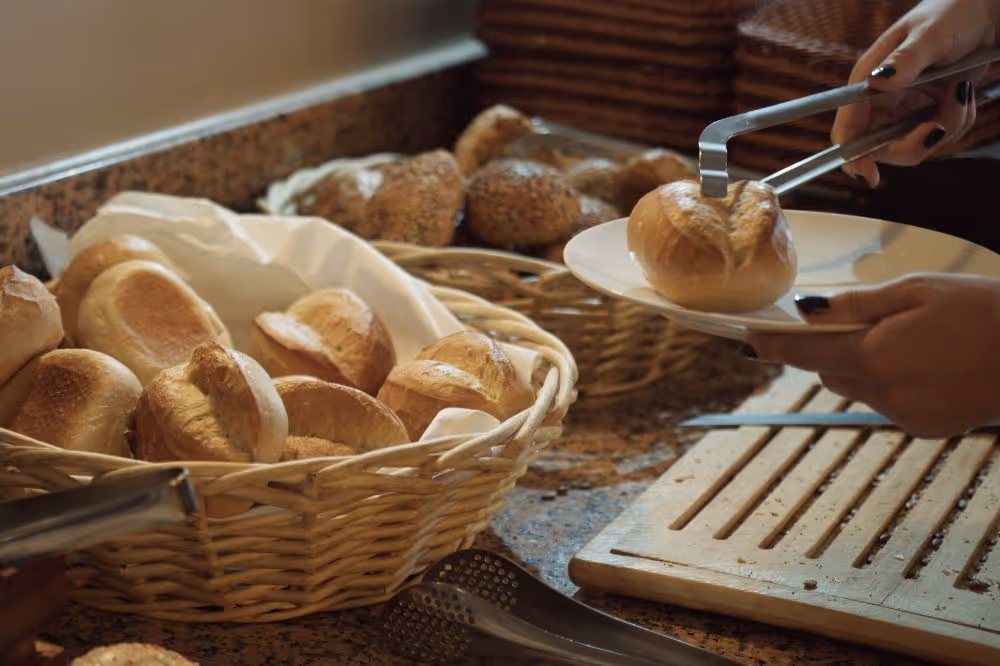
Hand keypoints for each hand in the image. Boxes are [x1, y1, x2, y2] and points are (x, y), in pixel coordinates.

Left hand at [746, 274, 999, 437]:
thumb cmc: (986, 313)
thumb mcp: (919, 291)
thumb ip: (860, 303)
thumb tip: (811, 309)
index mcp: (875, 356)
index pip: (804, 352)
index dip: (773, 345)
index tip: (748, 338)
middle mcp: (883, 393)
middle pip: (828, 372)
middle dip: (830, 349)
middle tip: (855, 321)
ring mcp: (904, 415)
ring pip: (857, 389)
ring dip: (862, 366)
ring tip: (907, 339)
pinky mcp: (924, 428)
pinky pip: (887, 402)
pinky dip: (891, 383)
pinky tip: (928, 363)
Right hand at [833, 0, 999, 186]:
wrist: (986, 13)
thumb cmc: (952, 13)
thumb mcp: (930, 34)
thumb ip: (905, 61)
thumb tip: (878, 83)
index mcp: (868, 82)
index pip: (848, 129)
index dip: (853, 155)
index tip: (868, 174)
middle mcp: (882, 102)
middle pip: (881, 148)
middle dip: (914, 142)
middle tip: (939, 125)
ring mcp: (906, 110)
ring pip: (916, 145)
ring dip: (946, 125)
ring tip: (961, 91)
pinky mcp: (929, 113)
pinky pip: (940, 136)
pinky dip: (958, 120)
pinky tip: (964, 92)